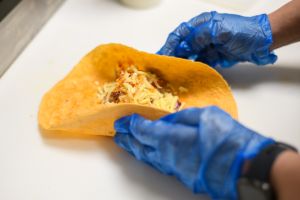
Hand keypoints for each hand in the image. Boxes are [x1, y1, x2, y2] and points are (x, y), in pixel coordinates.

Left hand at [114, 106, 273, 198]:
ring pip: (148, 158)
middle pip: (140, 147)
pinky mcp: (182, 175)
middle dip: (127, 139)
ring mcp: (174, 168)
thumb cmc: (226, 140)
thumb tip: (168, 119)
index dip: (130, 125)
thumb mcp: (204, 116)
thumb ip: (182, 117)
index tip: (122, 121)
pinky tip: (148, 155)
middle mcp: (167, 155)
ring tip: (127, 145)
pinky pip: (159, 165)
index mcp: (170, 138)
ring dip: (135, 150)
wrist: (243, 169)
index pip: (142, 130)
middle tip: (118, 134)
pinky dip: (148, 157)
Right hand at [157, 11, 276, 67]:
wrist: (262, 42)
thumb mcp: (223, 30)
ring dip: (179, 63)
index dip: (169, 44)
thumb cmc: (244, 32)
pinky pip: (198, 63)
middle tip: (161, 67)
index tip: (162, 56)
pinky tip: (185, 75)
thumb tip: (187, 44)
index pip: (180, 34)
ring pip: (188, 55)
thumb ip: (204, 35)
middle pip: (181, 45)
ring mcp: (206, 46)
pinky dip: (191, 68)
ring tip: (170, 73)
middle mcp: (201, 35)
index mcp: (201, 24)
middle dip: (171, 55)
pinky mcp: (212, 56)